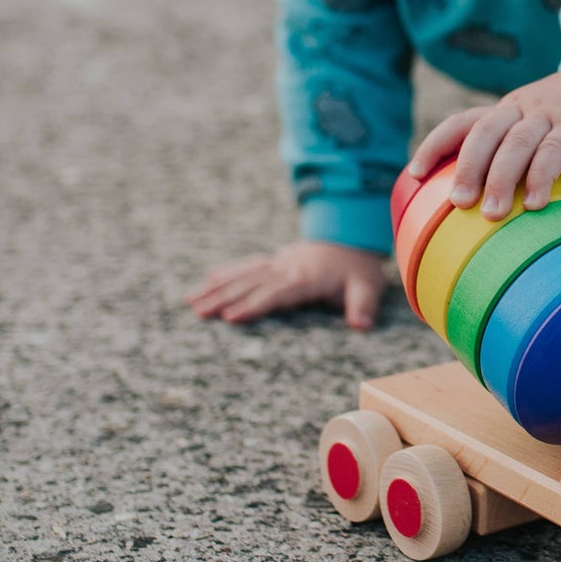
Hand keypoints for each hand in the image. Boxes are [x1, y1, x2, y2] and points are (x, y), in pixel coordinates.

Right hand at [186, 241, 391, 328]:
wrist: (354, 234)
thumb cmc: (360, 268)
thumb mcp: (369, 286)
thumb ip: (364, 306)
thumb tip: (361, 326)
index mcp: (309, 278)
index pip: (277, 293)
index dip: (254, 305)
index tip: (230, 317)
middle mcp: (289, 268)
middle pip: (252, 284)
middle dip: (224, 297)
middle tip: (197, 312)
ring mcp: (280, 262)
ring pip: (245, 274)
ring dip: (218, 286)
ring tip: (191, 300)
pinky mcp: (276, 260)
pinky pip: (248, 266)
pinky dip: (227, 272)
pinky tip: (207, 280)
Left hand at [408, 70, 560, 218]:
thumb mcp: (540, 136)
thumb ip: (521, 164)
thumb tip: (493, 217)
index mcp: (506, 111)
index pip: (462, 122)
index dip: (436, 145)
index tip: (415, 174)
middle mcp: (521, 108)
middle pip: (485, 131)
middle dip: (467, 166)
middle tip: (458, 202)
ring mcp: (549, 115)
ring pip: (517, 142)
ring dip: (502, 178)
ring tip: (493, 214)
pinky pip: (555, 151)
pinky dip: (541, 177)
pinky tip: (535, 203)